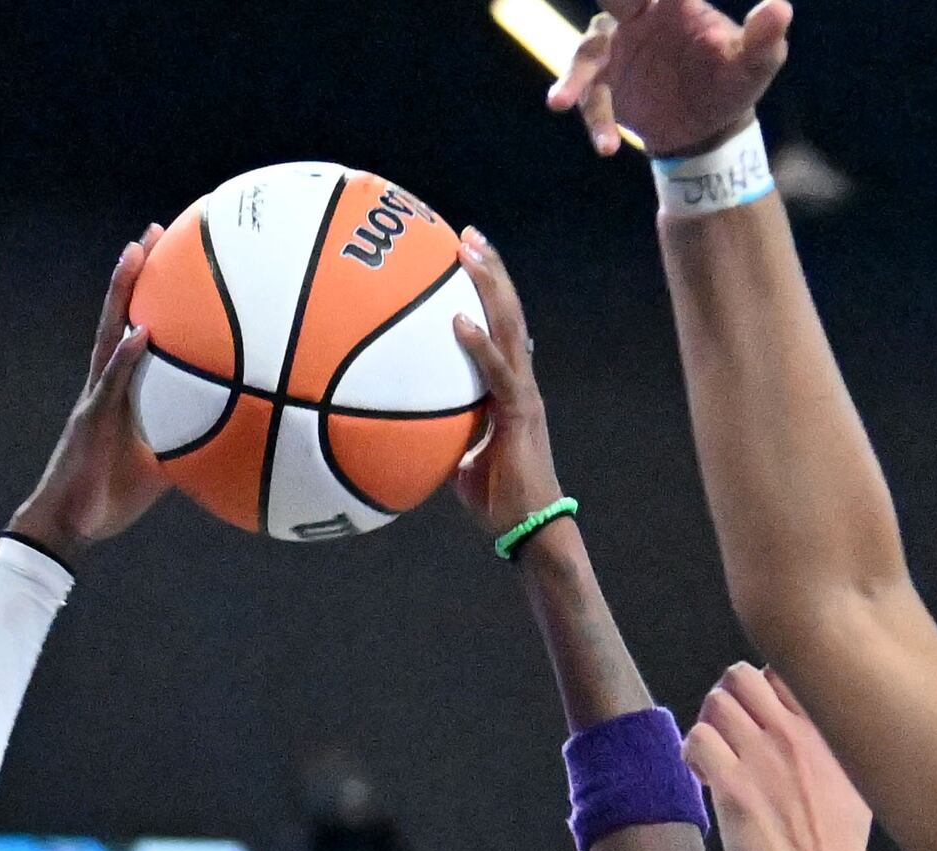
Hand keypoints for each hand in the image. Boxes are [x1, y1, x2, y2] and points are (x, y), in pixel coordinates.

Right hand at [8, 228, 172, 564]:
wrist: (70, 525)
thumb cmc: (112, 498)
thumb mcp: (164, 468)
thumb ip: (191, 446)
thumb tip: (236, 441)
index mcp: (119, 392)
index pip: (133, 332)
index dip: (147, 298)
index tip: (166, 258)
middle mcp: (104, 385)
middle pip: (118, 317)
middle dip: (134, 274)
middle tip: (152, 232)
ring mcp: (95, 398)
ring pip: (108, 334)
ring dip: (121, 293)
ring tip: (135, 252)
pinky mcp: (90, 420)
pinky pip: (113, 383)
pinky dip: (127, 357)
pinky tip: (143, 333)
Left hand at [448, 232, 567, 540]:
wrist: (531, 529)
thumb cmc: (497, 502)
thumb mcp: (460, 461)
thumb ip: (442, 437)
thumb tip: (406, 430)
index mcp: (509, 389)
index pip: (501, 328)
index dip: (487, 292)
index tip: (466, 258)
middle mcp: (521, 382)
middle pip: (509, 313)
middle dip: (490, 271)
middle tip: (468, 235)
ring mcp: (523, 395)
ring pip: (510, 328)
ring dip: (489, 286)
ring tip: (468, 250)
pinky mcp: (520, 415)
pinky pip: (496, 372)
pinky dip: (478, 344)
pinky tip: (458, 319)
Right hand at [548, 0, 793, 159]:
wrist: (705, 130)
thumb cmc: (732, 83)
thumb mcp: (754, 65)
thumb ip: (764, 38)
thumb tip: (780, 8)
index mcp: (675, 2)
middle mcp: (639, 18)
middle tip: (601, 4)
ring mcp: (616, 49)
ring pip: (587, 53)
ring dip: (573, 78)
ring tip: (559, 103)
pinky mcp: (603, 84)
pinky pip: (591, 98)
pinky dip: (596, 121)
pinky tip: (607, 147)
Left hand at [688, 663, 878, 850]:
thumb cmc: (837, 848)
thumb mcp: (854, 781)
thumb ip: (832, 744)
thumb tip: (813, 724)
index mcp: (826, 730)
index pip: (783, 671)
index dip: (761, 693)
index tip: (758, 725)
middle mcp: (794, 734)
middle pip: (741, 675)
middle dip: (726, 700)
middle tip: (726, 736)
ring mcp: (763, 757)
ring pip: (715, 701)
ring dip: (707, 727)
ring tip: (714, 760)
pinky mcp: (734, 787)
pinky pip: (697, 739)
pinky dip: (691, 754)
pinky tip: (704, 779)